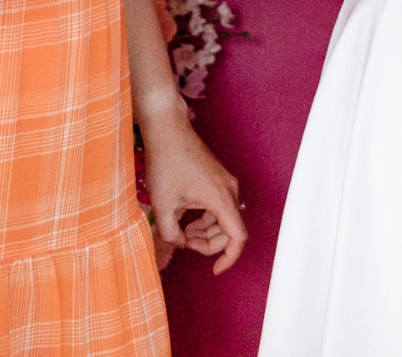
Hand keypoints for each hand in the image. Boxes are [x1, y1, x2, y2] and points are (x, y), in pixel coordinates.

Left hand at [141, 109, 247, 273]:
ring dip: (206, 231)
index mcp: (220, 198)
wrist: (168, 131)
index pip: (238, 236)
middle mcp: (229, 190)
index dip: (230, 258)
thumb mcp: (163, 206)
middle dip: (209, 243)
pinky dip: (206, 219)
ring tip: (183, 232)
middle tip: (185, 242)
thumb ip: (173, 234)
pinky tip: (187, 219)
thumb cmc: (166, 164)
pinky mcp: (219, 179)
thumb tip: (183, 242)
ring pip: (224, 219)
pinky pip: (219, 207)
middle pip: (230, 230)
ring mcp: (225, 183)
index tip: (215, 270)